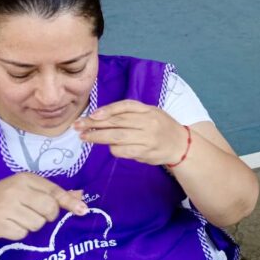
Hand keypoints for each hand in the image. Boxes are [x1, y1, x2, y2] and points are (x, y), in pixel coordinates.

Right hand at [0, 173, 86, 240]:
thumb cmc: (5, 199)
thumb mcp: (27, 190)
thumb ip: (53, 193)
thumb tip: (81, 195)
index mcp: (25, 179)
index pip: (54, 191)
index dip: (69, 202)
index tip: (83, 210)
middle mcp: (16, 190)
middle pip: (49, 209)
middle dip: (48, 216)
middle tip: (36, 214)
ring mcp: (6, 207)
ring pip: (37, 224)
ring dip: (32, 225)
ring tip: (18, 218)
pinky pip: (22, 234)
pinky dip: (19, 233)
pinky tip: (9, 225)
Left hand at [73, 100, 187, 165]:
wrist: (181, 145)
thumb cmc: (162, 127)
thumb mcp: (151, 113)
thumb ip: (131, 113)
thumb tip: (101, 116)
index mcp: (148, 110)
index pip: (125, 107)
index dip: (107, 110)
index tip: (92, 115)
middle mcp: (148, 123)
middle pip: (117, 122)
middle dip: (94, 124)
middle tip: (78, 126)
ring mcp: (147, 138)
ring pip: (117, 137)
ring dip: (98, 137)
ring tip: (85, 136)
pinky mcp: (145, 152)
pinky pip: (123, 151)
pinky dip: (113, 149)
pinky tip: (108, 147)